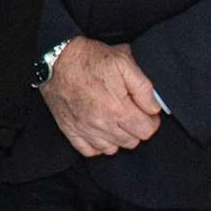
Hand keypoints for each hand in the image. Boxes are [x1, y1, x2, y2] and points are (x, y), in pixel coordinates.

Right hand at [43, 37, 163, 157]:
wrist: (56, 59)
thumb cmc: (89, 59)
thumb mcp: (124, 62)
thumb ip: (144, 88)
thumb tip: (154, 108)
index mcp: (118, 109)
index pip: (146, 131)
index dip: (151, 120)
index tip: (146, 111)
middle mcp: (101, 124)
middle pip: (131, 142)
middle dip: (135, 128)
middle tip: (130, 111)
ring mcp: (85, 130)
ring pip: (112, 149)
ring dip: (117, 137)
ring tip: (115, 119)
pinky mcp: (70, 131)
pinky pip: (90, 151)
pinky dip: (98, 144)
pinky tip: (99, 129)